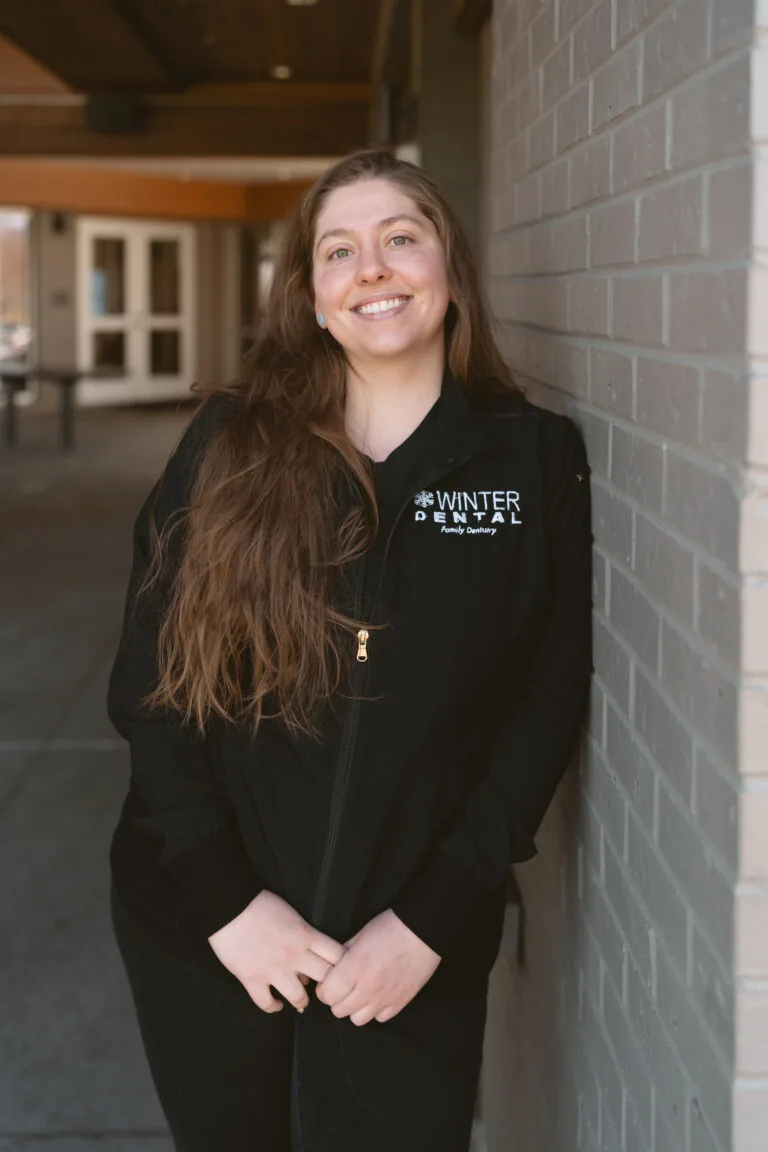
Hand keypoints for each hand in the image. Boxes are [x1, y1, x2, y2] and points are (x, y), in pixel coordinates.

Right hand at [208, 890, 345, 1013]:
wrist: (229, 905)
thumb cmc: (260, 904)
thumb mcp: (291, 914)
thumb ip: (304, 936)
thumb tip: (309, 960)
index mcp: (306, 935)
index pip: (338, 955)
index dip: (342, 965)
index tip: (339, 969)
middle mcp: (294, 955)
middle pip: (325, 978)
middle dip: (327, 985)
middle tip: (322, 988)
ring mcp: (273, 969)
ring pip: (299, 998)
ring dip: (301, 1000)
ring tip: (299, 999)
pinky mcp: (252, 979)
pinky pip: (267, 1003)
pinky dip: (273, 1007)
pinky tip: (276, 1004)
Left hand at [314, 909, 440, 1025]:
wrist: (423, 931)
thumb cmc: (390, 927)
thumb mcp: (360, 934)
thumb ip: (343, 953)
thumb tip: (332, 966)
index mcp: (354, 968)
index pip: (326, 995)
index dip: (324, 988)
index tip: (329, 980)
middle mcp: (367, 988)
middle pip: (338, 1010)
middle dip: (337, 998)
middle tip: (344, 985)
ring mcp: (385, 999)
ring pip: (358, 1019)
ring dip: (355, 1008)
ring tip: (361, 992)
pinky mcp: (400, 1003)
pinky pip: (380, 1018)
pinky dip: (376, 1009)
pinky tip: (379, 994)